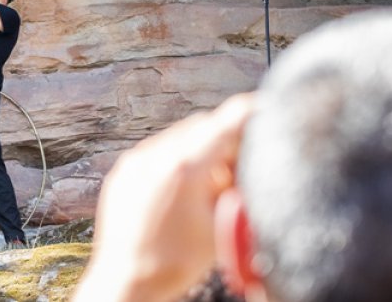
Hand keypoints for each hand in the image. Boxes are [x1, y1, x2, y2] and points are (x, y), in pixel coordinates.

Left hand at [74, 93, 253, 301]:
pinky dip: (176, 159)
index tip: (268, 109)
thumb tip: (251, 164)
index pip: (228, 120)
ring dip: (200, 149)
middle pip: (203, 126)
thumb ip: (239, 190)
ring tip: (209, 184)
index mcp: (185, 167)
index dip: (253, 112)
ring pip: (179, 135)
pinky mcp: (123, 171)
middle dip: (225, 138)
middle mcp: (156, 155)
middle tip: (240, 165)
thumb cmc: (174, 263)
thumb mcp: (222, 227)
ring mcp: (135, 161)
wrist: (125, 283)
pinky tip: (183, 188)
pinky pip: (156, 150)